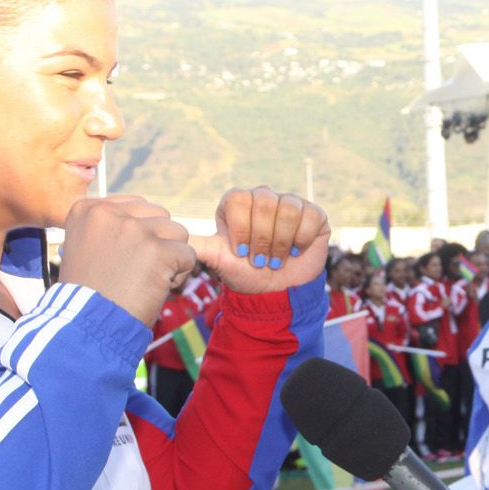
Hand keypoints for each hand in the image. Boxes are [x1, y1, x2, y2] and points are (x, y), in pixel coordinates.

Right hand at [60, 196, 196, 326]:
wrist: (87, 327)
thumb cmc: (90, 294)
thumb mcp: (87, 247)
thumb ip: (112, 226)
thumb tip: (147, 213)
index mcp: (88, 209)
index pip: (137, 206)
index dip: (139, 236)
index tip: (120, 261)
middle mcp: (108, 213)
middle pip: (159, 216)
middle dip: (158, 243)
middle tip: (136, 273)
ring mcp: (134, 230)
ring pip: (178, 233)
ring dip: (171, 258)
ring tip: (147, 281)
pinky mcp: (157, 250)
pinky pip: (189, 254)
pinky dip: (180, 275)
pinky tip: (157, 289)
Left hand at [192, 187, 329, 293]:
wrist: (274, 292)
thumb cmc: (244, 273)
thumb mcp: (217, 259)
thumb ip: (196, 244)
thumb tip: (173, 235)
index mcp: (238, 202)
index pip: (239, 198)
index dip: (241, 228)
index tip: (240, 252)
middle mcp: (264, 197)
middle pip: (264, 202)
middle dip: (261, 239)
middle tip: (259, 260)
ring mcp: (290, 203)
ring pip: (288, 209)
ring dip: (280, 243)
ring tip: (276, 260)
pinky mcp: (314, 214)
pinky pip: (310, 217)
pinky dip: (301, 241)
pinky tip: (294, 252)